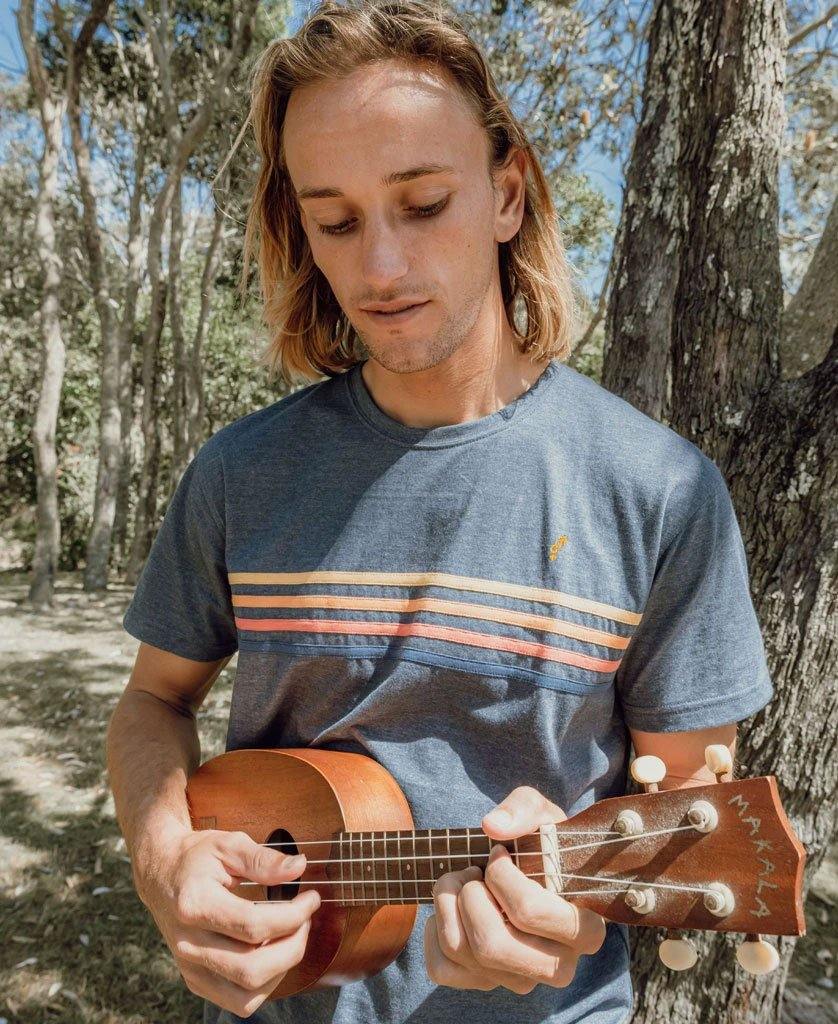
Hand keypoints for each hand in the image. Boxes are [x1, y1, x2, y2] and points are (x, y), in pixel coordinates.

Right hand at [133, 827, 319, 1016]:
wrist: (160, 873)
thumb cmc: (197, 857)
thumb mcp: (229, 844)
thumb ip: (263, 859)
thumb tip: (298, 867)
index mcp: (194, 904)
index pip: (253, 926)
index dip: (293, 916)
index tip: (311, 899)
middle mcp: (188, 943)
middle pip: (251, 969)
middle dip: (293, 947)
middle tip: (305, 920)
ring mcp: (189, 967)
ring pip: (245, 995)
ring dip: (281, 970)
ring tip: (291, 936)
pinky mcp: (195, 980)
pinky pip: (237, 1001)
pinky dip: (264, 984)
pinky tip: (272, 952)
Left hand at [423, 786, 605, 993]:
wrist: (524, 871)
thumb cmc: (538, 844)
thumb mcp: (540, 814)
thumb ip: (524, 809)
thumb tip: (493, 825)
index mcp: (585, 929)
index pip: (529, 911)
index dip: (501, 876)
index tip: (498, 854)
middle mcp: (557, 966)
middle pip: (493, 944)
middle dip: (470, 895)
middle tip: (473, 871)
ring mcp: (521, 980)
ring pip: (464, 952)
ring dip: (448, 903)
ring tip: (461, 881)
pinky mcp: (485, 984)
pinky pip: (441, 968)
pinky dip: (434, 929)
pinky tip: (452, 908)